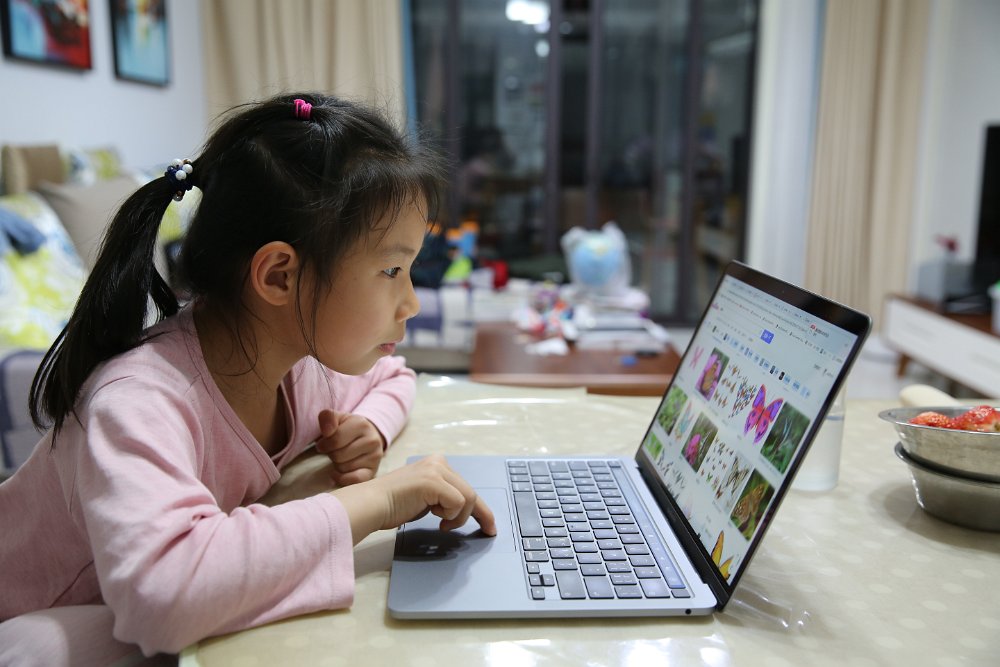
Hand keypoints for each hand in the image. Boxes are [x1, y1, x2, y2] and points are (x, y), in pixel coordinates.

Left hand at [314, 409, 384, 485]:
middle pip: (338, 456)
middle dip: (331, 454)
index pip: (335, 440)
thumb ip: (328, 418)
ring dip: (337, 464)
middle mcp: (372, 440)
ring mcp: (375, 457)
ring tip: (341, 457)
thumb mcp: (337, 418)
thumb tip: (327, 431)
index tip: (323, 444)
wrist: (367, 436)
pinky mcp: (373, 471)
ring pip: (343, 468)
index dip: (323, 444)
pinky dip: (342, 478)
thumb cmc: (347, 428)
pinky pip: (354, 480)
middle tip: (334, 450)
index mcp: (361, 424)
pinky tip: (338, 473)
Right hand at [332, 454, 496, 543]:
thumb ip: (442, 497)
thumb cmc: (393, 505)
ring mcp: (436, 470)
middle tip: (487, 531)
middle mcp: (438, 462)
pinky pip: (458, 503)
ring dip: (458, 518)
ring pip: (468, 498)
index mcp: (436, 463)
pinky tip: (435, 518)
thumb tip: (461, 509)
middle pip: (471, 492)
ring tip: (441, 524)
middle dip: (479, 515)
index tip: (490, 525)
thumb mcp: (424, 497)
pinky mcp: (433, 481)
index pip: (466, 486)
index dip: (482, 508)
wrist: (372, 505)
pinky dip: (450, 516)